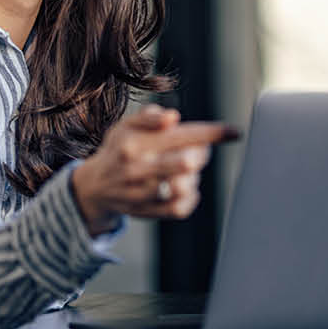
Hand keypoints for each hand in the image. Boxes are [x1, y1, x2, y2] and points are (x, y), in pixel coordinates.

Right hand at [71, 104, 238, 233]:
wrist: (94, 187)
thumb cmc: (118, 150)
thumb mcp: (125, 126)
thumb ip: (147, 117)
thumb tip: (172, 117)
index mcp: (133, 143)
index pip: (180, 135)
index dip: (212, 133)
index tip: (233, 132)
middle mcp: (136, 168)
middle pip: (187, 162)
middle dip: (199, 154)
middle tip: (195, 151)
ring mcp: (141, 193)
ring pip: (184, 187)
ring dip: (193, 177)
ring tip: (186, 171)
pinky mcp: (145, 211)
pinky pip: (180, 208)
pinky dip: (190, 198)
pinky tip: (185, 188)